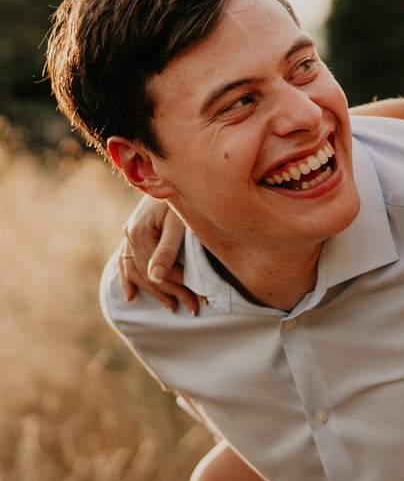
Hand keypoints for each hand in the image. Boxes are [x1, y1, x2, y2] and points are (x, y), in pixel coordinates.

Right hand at [120, 196, 197, 314]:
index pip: (160, 270)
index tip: (201, 299)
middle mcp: (130, 234)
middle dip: (173, 293)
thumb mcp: (178, 222)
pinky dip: (127, 279)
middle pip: (149, 274)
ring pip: (137, 271)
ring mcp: (129, 234)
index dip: (181, 286)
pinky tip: (131, 296)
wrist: (173, 172)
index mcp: (139, 232)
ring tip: (173, 307)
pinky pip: (125, 260)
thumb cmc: (181, 195)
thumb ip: (167, 249)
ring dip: (154, 292)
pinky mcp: (133, 232)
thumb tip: (154, 278)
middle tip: (194, 308)